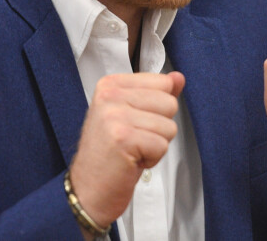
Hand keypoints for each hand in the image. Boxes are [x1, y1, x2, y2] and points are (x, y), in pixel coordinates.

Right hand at [69, 71, 184, 230]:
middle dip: (160, 127)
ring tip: (132, 150)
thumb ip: (156, 93)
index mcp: (111, 84)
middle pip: (169, 103)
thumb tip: (179, 77)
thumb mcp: (132, 115)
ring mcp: (114, 115)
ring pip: (168, 125)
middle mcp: (110, 95)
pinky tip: (131, 161)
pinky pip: (162, 145)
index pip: (163, 82)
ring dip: (156, 145)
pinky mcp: (122, 137)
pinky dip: (152, 159)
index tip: (136, 121)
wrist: (87, 190)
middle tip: (135, 139)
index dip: (159, 108)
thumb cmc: (111, 153)